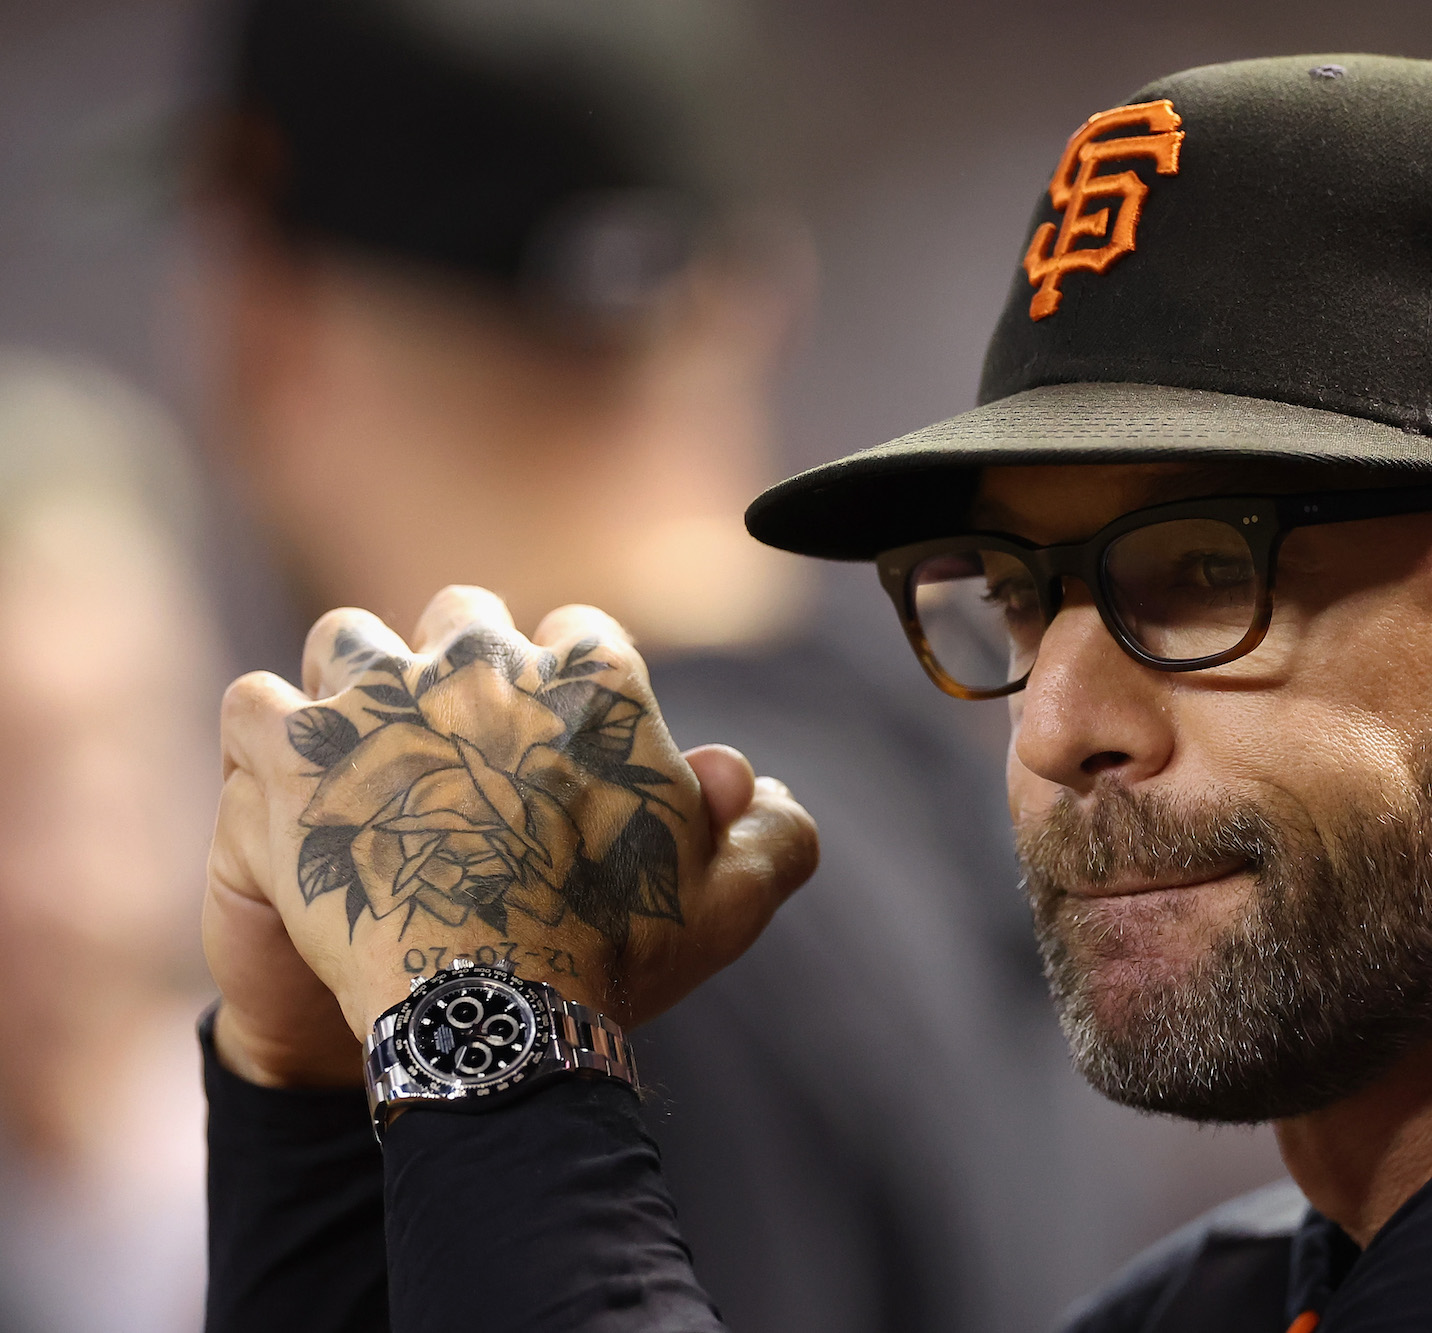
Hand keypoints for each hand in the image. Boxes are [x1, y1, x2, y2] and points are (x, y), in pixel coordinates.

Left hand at [206, 586, 818, 1073]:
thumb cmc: (617, 958)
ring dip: (352, 684)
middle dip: (457, 665)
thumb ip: (775, 834)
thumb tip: (759, 787)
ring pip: (348, 637)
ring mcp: (380, 692)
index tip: (550, 740)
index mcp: (594, 679)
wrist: (492, 1013)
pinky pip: (254, 703)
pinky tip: (284, 789)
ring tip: (356, 754)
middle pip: (461, 614)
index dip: (564, 685)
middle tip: (451, 746)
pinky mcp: (292, 745)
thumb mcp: (731, 900)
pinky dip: (265, 742)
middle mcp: (486, 659)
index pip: (576, 630)